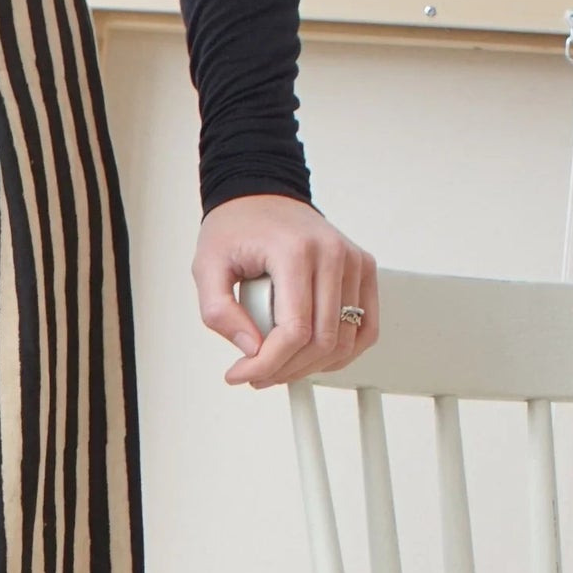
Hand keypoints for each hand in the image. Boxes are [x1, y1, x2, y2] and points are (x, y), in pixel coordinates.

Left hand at [192, 193, 378, 387]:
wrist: (260, 198)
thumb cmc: (235, 229)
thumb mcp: (207, 268)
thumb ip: (220, 312)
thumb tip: (252, 350)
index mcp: (295, 252)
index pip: (294, 330)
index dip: (267, 364)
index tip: (239, 375)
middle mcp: (333, 255)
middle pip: (322, 341)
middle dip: (285, 370)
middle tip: (254, 375)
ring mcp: (354, 262)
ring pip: (345, 341)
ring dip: (310, 367)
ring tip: (277, 366)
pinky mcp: (363, 270)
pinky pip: (366, 328)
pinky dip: (342, 353)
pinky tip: (311, 359)